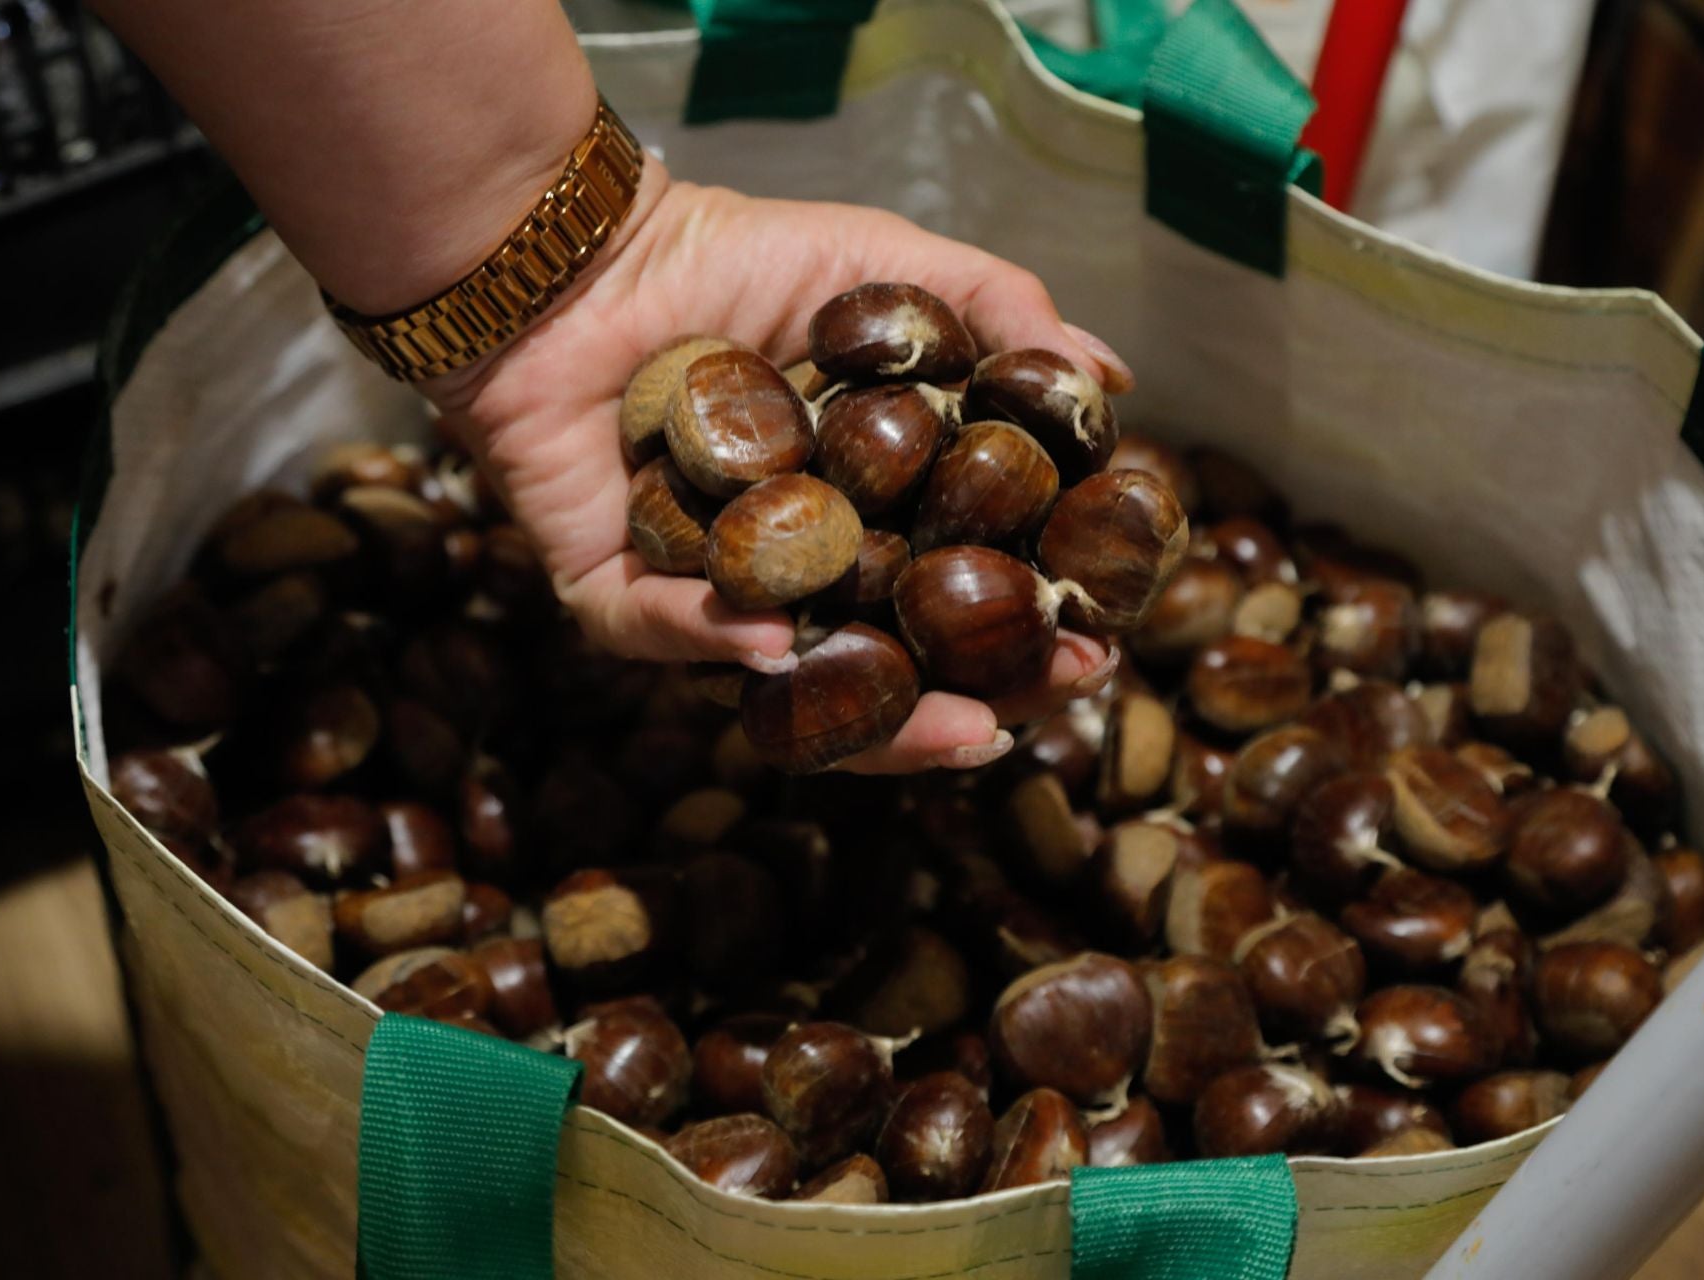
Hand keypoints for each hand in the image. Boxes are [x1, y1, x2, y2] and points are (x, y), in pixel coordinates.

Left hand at [428, 161, 1134, 772]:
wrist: (587, 252)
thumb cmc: (731, 257)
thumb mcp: (884, 270)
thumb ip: (997, 313)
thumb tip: (1115, 380)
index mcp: (855, 514)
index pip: (945, 598)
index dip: (1017, 631)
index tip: (1093, 646)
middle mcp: (785, 571)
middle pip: (879, 670)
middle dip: (959, 704)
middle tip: (1028, 710)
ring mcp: (700, 593)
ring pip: (781, 691)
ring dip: (864, 721)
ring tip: (945, 727)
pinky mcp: (610, 594)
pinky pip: (659, 635)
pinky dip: (711, 637)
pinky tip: (772, 645)